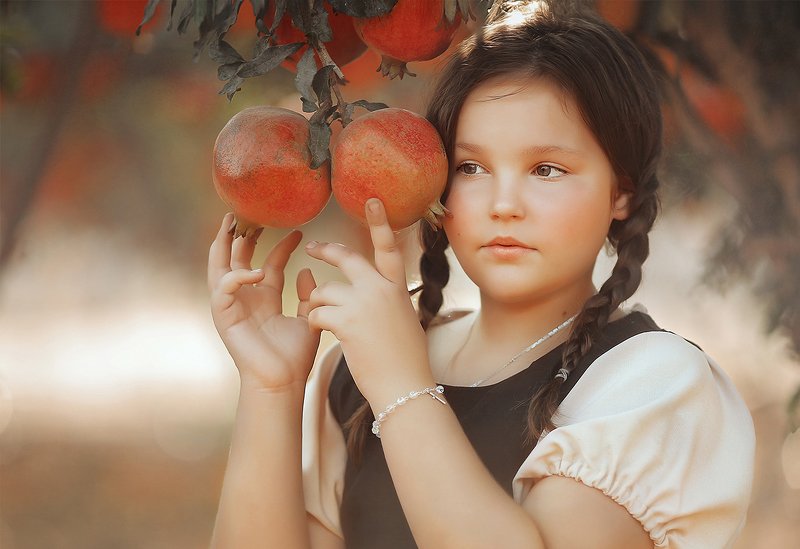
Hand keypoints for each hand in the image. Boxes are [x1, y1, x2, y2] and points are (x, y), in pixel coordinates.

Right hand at [208, 213, 319, 390]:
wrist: (282, 383)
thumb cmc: (294, 357)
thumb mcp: (307, 319)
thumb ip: (307, 295)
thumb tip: (308, 270)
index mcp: (264, 299)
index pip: (269, 264)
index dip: (282, 246)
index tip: (300, 231)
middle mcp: (246, 299)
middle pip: (236, 259)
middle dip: (239, 236)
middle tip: (245, 213)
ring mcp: (232, 307)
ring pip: (219, 267)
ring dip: (223, 245)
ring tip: (232, 225)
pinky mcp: (223, 317)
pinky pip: (223, 288)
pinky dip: (237, 277)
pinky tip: (255, 271)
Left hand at [304, 199, 432, 407]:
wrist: (405, 385)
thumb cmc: (405, 361)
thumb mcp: (403, 321)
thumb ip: (387, 302)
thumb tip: (373, 295)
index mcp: (396, 288)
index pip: (388, 248)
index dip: (380, 223)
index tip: (372, 201)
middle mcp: (381, 289)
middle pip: (347, 258)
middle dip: (326, 251)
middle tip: (313, 248)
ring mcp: (364, 303)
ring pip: (323, 292)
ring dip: (318, 307)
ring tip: (330, 326)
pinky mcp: (347, 320)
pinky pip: (316, 313)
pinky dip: (316, 324)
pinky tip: (328, 336)